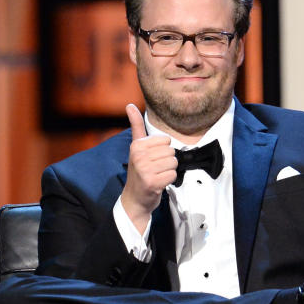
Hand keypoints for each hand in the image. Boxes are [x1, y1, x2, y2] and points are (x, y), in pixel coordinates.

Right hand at [121, 103, 176, 231]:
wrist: (134, 198)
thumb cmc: (138, 171)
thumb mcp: (136, 147)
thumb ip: (136, 126)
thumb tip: (129, 105)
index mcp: (136, 145)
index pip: (166, 140)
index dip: (163, 150)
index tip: (152, 158)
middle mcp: (139, 156)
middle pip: (171, 152)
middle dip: (167, 162)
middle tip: (155, 169)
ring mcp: (145, 170)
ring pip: (173, 163)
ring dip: (168, 171)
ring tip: (156, 175)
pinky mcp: (152, 183)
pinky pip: (172, 175)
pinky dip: (168, 181)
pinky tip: (158, 183)